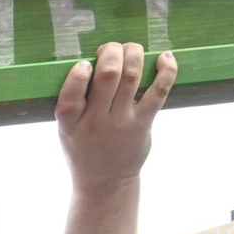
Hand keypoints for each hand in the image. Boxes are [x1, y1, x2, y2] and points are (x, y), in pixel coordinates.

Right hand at [55, 43, 176, 193]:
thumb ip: (74, 102)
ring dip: (134, 53)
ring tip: (131, 49)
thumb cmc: (84, 149)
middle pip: (108, 75)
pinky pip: (158, 92)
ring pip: (132, 76)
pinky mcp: (143, 124)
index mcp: (70, 124)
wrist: (105, 183)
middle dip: (112, 51)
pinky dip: (166, 71)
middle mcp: (96, 122)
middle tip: (111, 50)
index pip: (70, 96)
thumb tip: (93, 61)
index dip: (78, 74)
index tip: (84, 65)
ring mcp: (121, 123)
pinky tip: (165, 57)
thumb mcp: (66, 131)